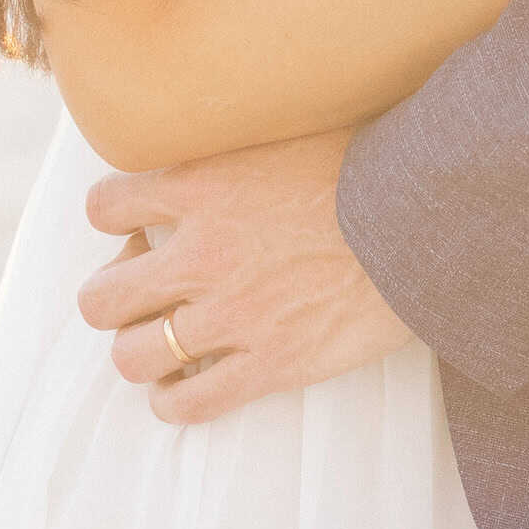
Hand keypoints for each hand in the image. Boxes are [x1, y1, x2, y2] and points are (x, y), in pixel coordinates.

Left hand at [78, 132, 409, 425]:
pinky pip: (188, 404)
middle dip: (112, 296)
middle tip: (144, 291)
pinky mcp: (269, 363)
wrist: (427, 216)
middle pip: (101, 298)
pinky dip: (175, 401)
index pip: (104, 206)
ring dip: (139, 352)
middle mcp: (203, 252)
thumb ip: (240, 139)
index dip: (114, 217)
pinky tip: (185, 386)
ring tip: (159, 343)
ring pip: (132, 357)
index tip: (136, 223)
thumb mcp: (291, 124)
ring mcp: (233, 314)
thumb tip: (220, 125)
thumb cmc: (370, 159)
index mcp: (202, 183)